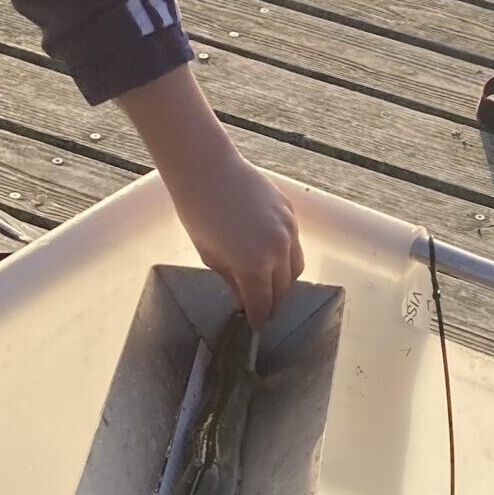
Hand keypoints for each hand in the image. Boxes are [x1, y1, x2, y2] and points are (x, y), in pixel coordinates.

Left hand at [166, 152, 304, 329]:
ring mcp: (288, 231)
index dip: (258, 318)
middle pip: (283, 289)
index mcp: (253, 266)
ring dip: (284, 282)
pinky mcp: (290, 214)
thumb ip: (231, 281)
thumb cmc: (198, 212)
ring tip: (270, 285)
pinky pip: (294, 244)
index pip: (263, 303)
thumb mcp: (209, 255)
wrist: (207, 169)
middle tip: (263, 310)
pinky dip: (286, 256)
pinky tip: (271, 257)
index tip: (255, 325)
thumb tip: (243, 300)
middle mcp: (278, 251)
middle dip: (272, 303)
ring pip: (295, 268)